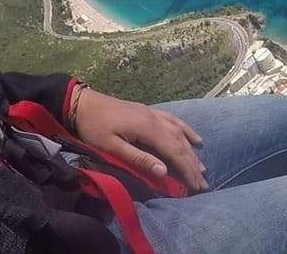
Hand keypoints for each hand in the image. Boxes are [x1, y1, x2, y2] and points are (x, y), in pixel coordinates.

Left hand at [72, 88, 207, 191]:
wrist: (83, 102)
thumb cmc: (94, 127)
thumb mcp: (112, 146)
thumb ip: (139, 158)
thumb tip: (164, 171)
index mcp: (148, 128)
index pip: (174, 151)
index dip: (186, 168)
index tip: (197, 185)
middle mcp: (156, 119)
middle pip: (180, 143)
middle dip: (193, 164)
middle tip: (204, 182)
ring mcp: (154, 114)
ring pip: (180, 133)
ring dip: (192, 150)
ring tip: (202, 166)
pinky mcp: (149, 112)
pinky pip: (175, 121)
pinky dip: (187, 130)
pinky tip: (195, 138)